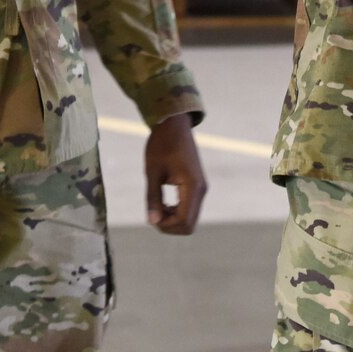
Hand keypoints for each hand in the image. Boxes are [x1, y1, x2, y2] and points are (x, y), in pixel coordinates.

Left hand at [144, 113, 205, 234]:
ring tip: (157, 206)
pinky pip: (189, 209)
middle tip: (153, 213)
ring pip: (190, 218)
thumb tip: (152, 222)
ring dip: (172, 219)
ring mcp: (201, 189)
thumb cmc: (161, 145)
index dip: (166, 225)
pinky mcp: (197, 187)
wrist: (174, 126)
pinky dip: (176, 212)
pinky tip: (164, 203)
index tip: (151, 215)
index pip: (184, 221)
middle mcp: (201, 190)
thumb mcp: (152, 172)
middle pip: (189, 225)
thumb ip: (153, 198)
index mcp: (192, 186)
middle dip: (170, 225)